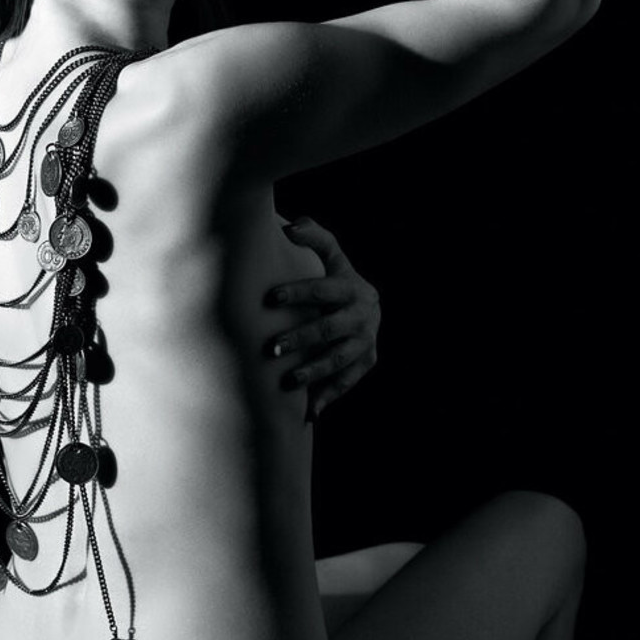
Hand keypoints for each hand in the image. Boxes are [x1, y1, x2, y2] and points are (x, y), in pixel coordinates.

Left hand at [266, 217, 380, 420]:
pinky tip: (309, 411)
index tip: (270, 297)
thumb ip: (314, 236)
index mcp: (352, 287)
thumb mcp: (331, 254)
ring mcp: (367, 341)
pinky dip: (329, 396)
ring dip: (314, 372)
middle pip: (330, 329)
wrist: (368, 305)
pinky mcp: (367, 362)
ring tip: (287, 381)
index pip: (324, 289)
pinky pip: (347, 382)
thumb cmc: (337, 276)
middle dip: (301, 339)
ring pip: (340, 360)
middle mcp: (363, 315)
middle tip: (271, 348)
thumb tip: (289, 227)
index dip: (298, 291)